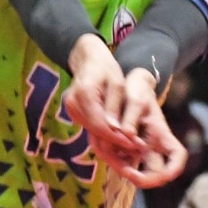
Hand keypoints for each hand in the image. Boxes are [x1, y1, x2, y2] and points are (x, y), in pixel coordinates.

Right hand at [62, 35, 144, 162]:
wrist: (87, 60)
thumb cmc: (106, 68)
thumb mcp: (117, 83)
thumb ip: (115, 106)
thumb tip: (115, 129)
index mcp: (84, 94)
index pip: (100, 124)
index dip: (117, 137)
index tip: (135, 143)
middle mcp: (72, 104)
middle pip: (95, 130)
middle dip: (116, 140)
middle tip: (137, 146)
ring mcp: (70, 109)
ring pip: (92, 131)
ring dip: (111, 139)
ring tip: (131, 142)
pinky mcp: (73, 113)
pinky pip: (90, 127)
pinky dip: (104, 132)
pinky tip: (119, 135)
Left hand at [112, 90, 187, 188]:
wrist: (127, 84)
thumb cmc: (138, 88)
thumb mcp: (137, 96)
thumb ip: (132, 114)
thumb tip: (127, 133)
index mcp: (161, 133)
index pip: (177, 156)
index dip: (174, 170)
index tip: (163, 175)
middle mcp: (151, 144)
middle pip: (153, 173)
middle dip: (139, 177)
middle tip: (122, 170)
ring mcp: (138, 147)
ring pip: (131, 168)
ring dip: (118, 165)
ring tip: (103, 149)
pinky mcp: (123, 145)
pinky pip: (117, 158)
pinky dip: (108, 154)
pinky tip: (99, 142)